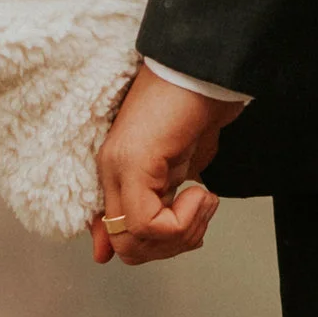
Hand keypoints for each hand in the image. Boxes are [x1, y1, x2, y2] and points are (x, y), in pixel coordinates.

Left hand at [91, 66, 239, 265]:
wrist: (204, 67)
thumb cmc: (196, 108)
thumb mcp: (183, 164)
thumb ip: (167, 200)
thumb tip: (162, 229)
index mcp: (119, 172)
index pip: (112, 233)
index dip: (147, 249)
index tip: (189, 237)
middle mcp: (112, 172)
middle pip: (127, 248)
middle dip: (173, 246)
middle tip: (201, 217)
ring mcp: (119, 167)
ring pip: (136, 241)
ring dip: (184, 233)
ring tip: (205, 201)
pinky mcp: (133, 162)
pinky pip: (149, 223)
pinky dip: (184, 221)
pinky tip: (202, 192)